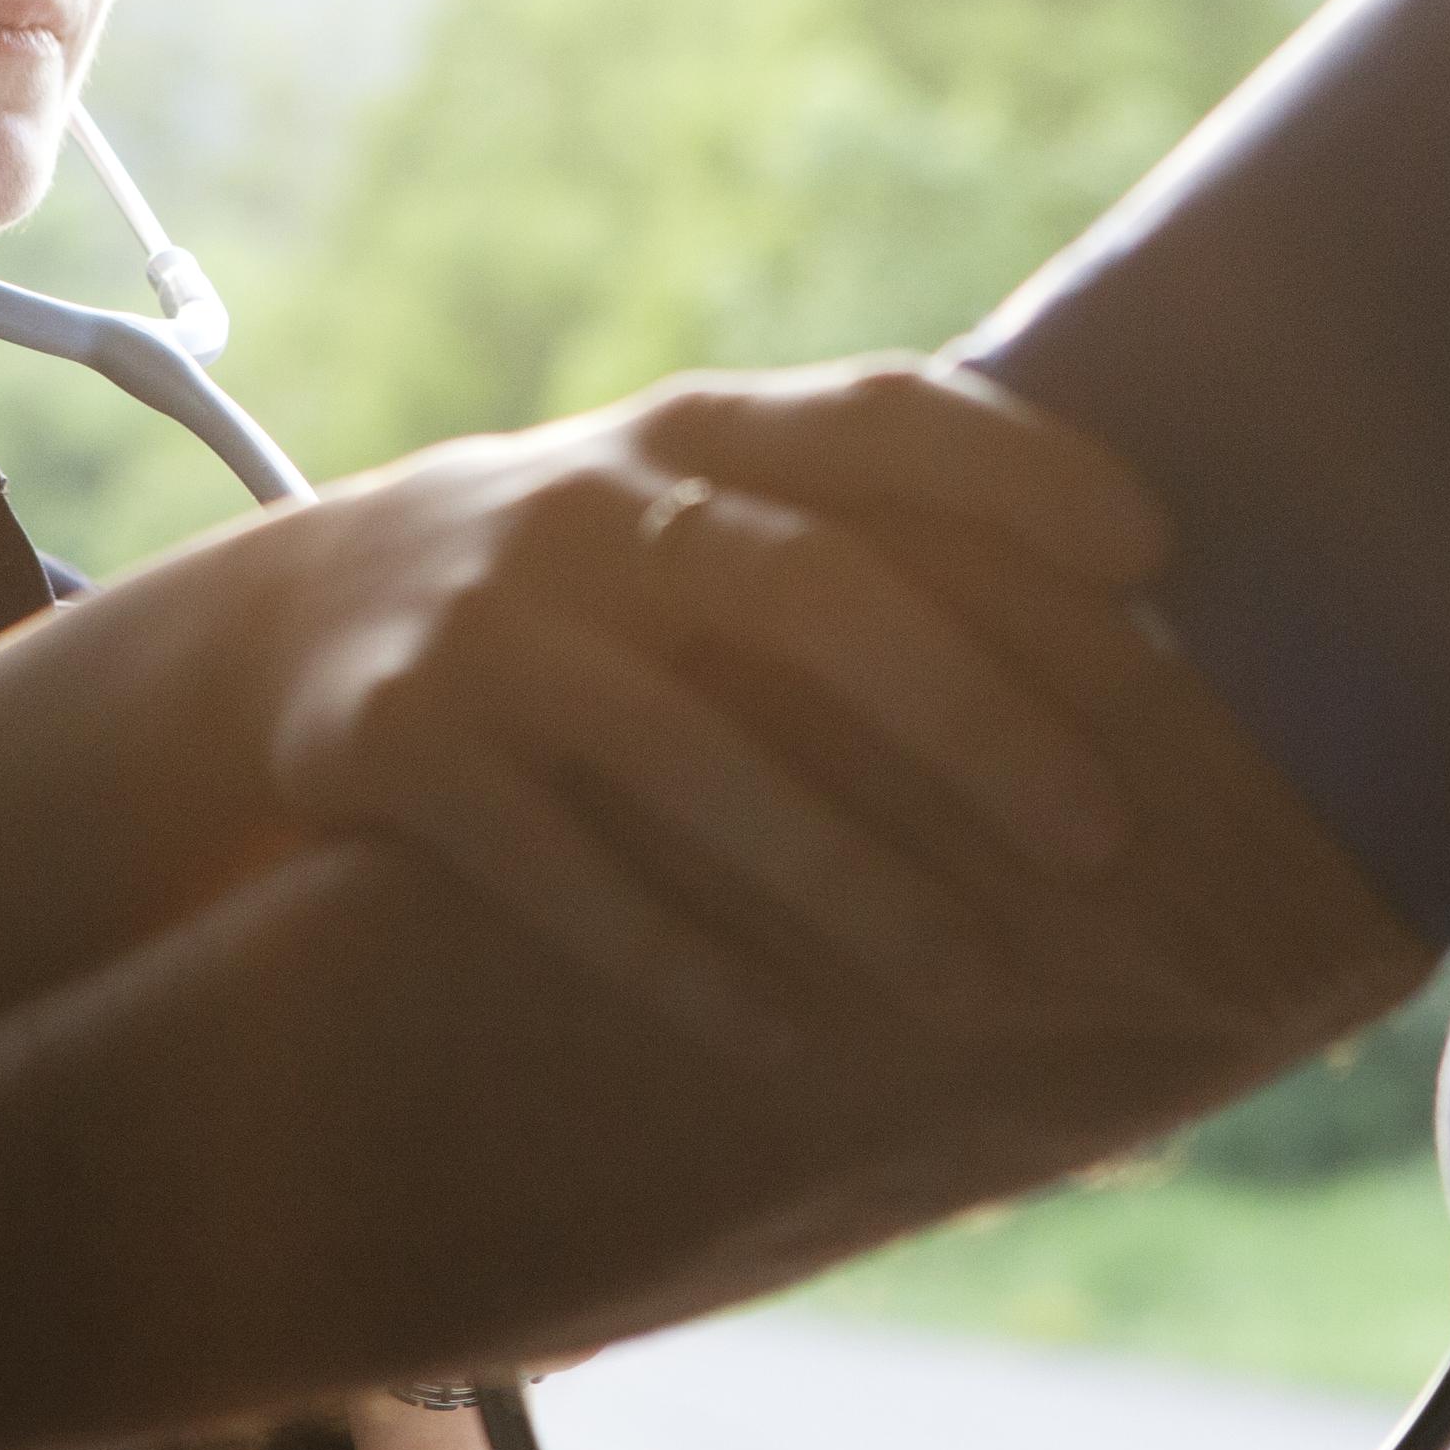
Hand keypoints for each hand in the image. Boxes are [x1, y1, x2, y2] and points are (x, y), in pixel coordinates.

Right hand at [240, 359, 1169, 1057]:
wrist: (297, 621)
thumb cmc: (596, 579)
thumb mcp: (701, 503)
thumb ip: (869, 528)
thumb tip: (1152, 620)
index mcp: (704, 430)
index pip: (878, 415)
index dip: (1016, 469)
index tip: (1153, 554)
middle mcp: (598, 503)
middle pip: (810, 589)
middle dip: (968, 712)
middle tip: (1107, 833)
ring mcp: (492, 617)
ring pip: (689, 750)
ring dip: (844, 876)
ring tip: (973, 983)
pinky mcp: (398, 739)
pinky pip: (555, 863)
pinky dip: (674, 955)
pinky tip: (785, 1035)